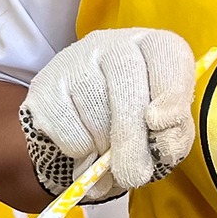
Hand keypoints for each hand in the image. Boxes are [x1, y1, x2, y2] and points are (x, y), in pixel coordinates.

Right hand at [19, 28, 196, 201]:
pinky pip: (64, 122)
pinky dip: (78, 147)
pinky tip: (86, 145)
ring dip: (104, 144)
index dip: (168, 90)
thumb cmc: (135, 125)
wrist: (86, 128)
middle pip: (125, 76)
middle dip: (132, 132)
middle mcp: (113, 43)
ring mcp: (74, 59)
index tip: (161, 124)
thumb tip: (163, 144)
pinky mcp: (44, 84)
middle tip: (135, 175)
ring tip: (110, 156)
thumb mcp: (163, 130)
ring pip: (92, 102)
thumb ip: (172, 136)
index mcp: (152, 47)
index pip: (166, 54)